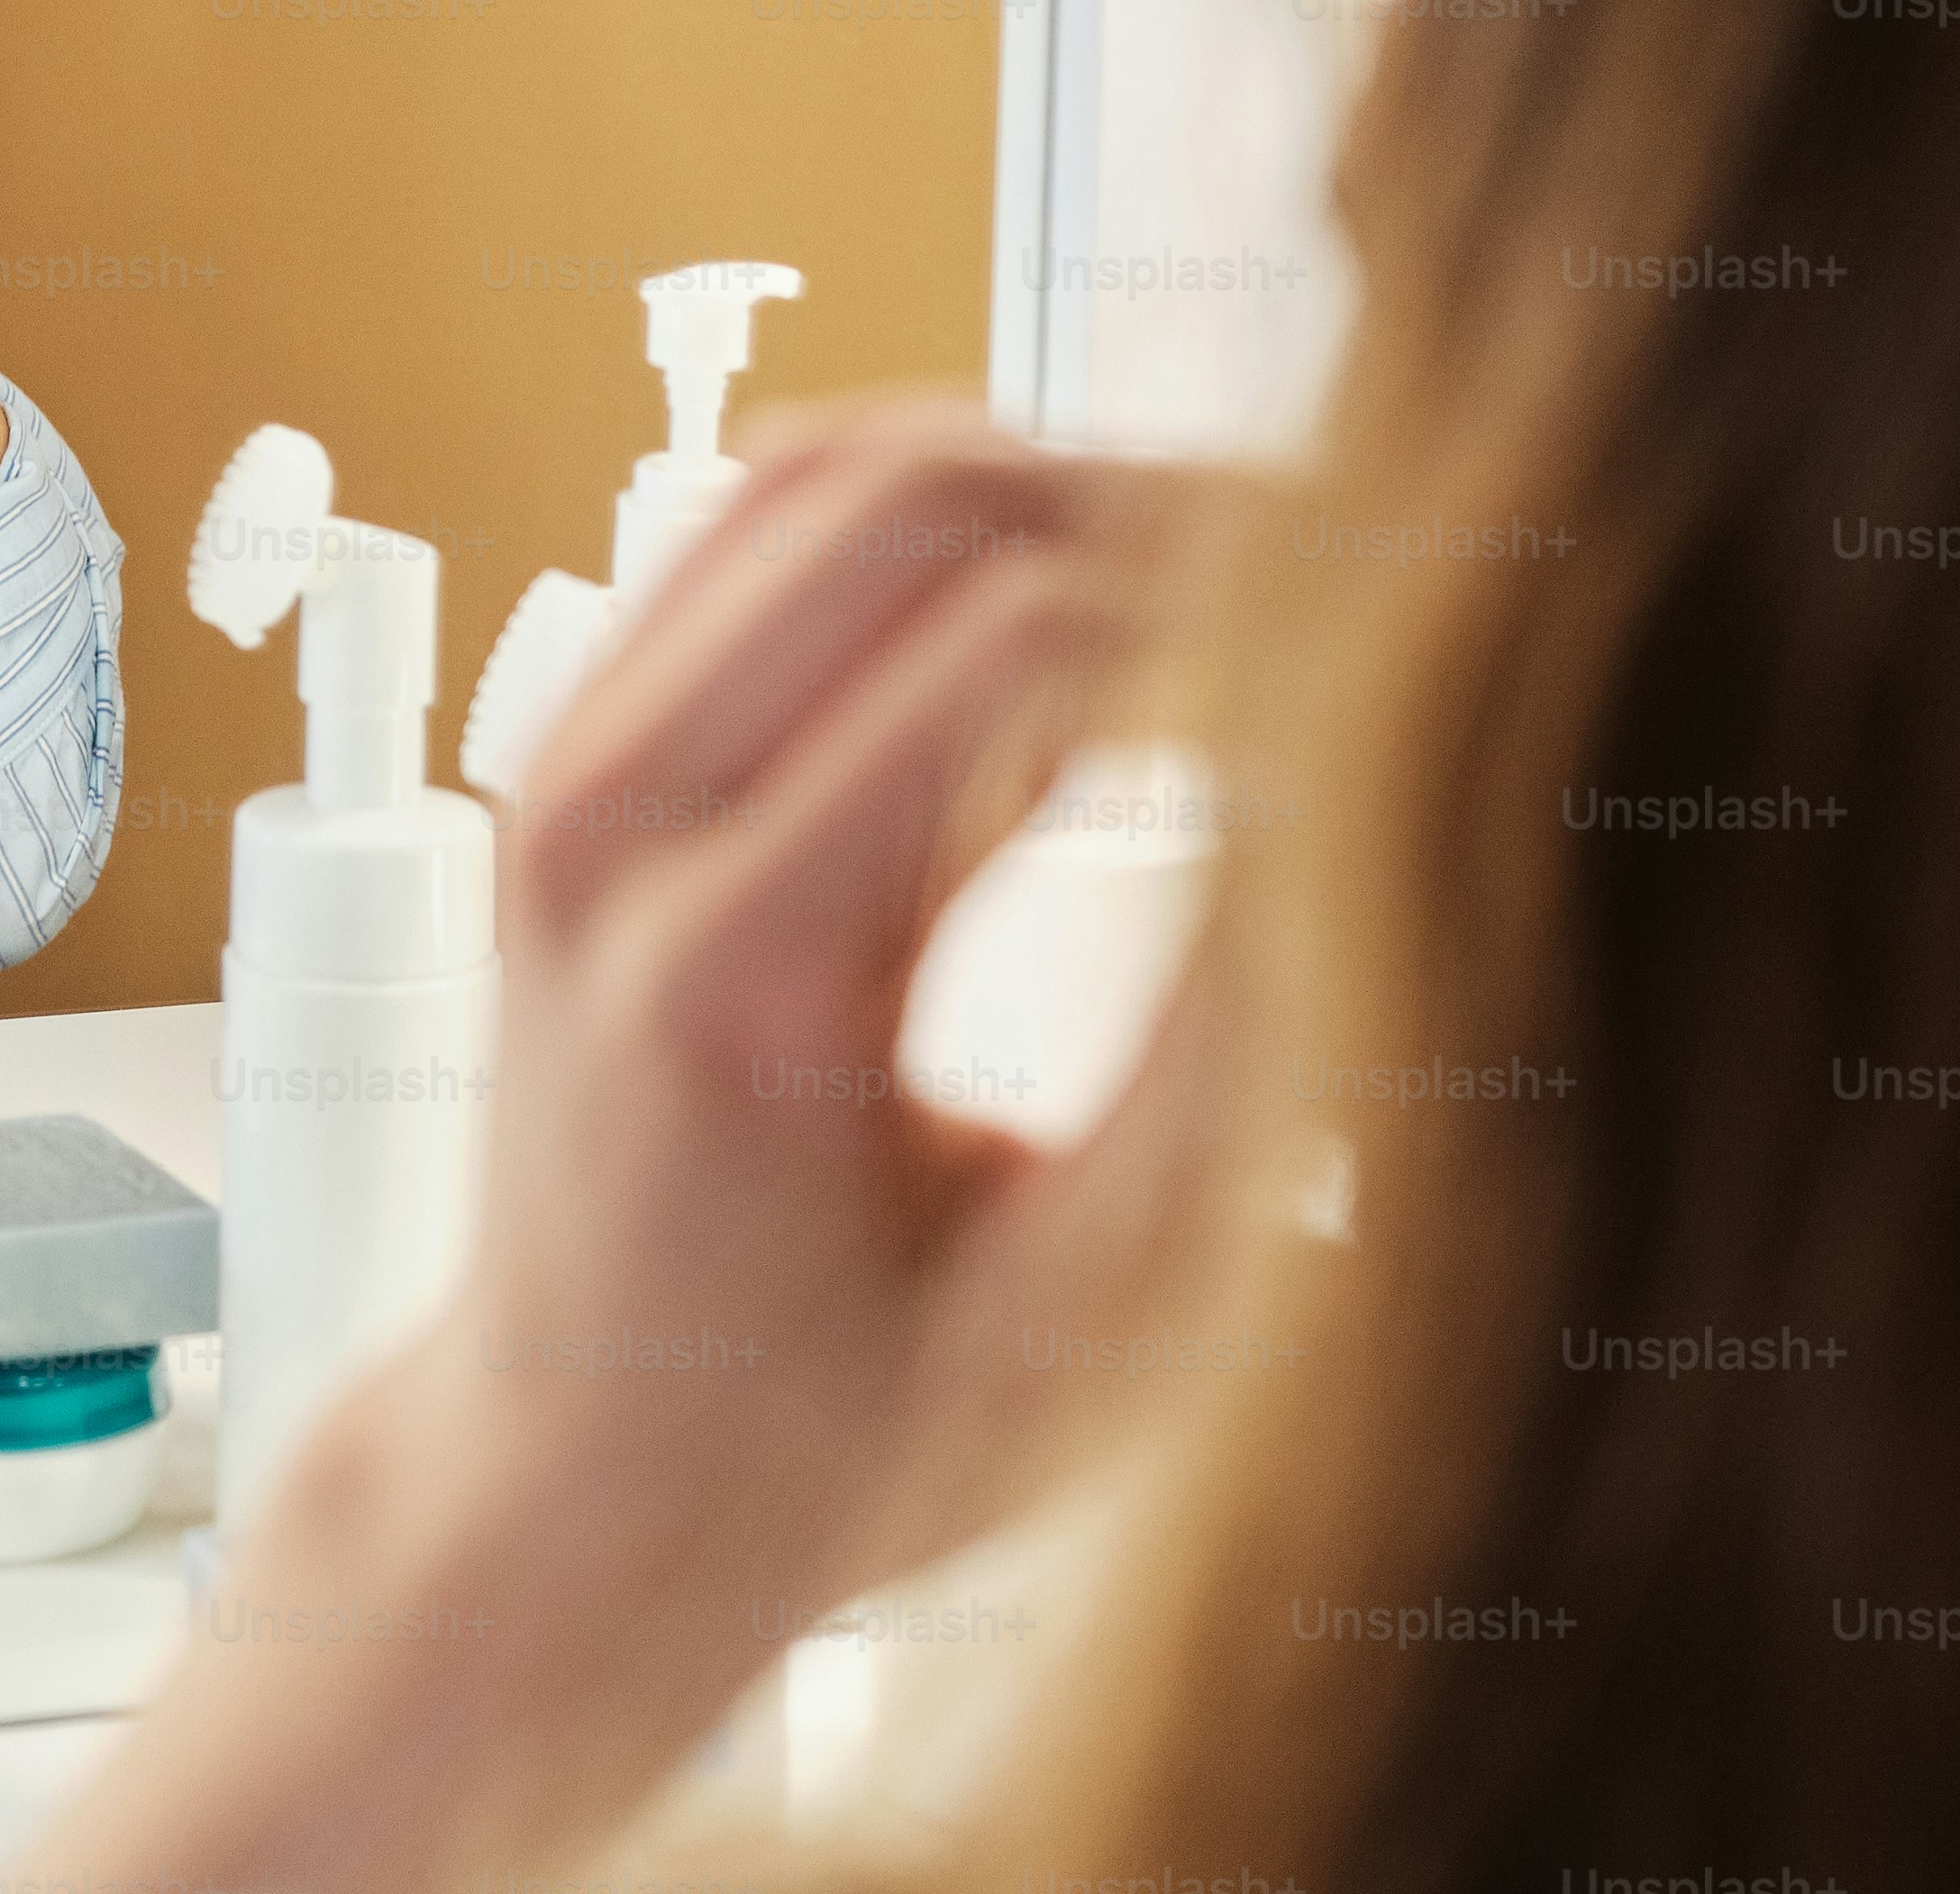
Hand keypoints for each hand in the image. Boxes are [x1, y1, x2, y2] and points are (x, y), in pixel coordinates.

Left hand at [132, 400, 1221, 1873]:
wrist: (577, 1487)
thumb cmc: (838, 1448)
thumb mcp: (1089, 1311)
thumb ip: (1230, 1063)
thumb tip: (1358, 808)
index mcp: (742, 976)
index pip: (1023, 644)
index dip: (1237, 593)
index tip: (1399, 612)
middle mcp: (612, 837)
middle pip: (913, 503)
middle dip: (1150, 497)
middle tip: (1339, 554)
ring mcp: (560, 778)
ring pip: (817, 471)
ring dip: (1037, 475)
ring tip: (1221, 566)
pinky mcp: (564, 758)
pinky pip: (743, 530)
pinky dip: (918, 511)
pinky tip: (1063, 584)